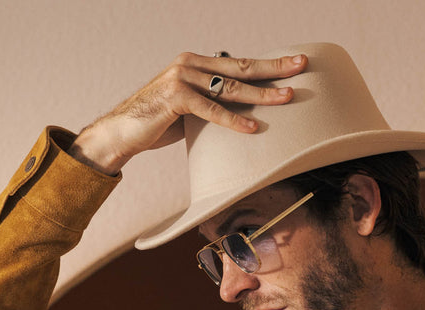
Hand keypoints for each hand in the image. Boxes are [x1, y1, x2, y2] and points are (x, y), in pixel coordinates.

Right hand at [69, 51, 306, 174]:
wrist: (123, 132)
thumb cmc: (158, 123)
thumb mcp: (191, 109)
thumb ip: (212, 102)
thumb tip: (239, 111)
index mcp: (197, 64)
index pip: (239, 63)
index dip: (268, 63)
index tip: (294, 63)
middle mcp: (191, 64)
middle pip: (241, 67)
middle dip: (274, 68)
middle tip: (301, 66)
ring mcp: (182, 77)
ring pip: (230, 87)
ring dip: (261, 94)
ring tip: (287, 98)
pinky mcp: (175, 97)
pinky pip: (211, 110)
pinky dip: (233, 120)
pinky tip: (253, 128)